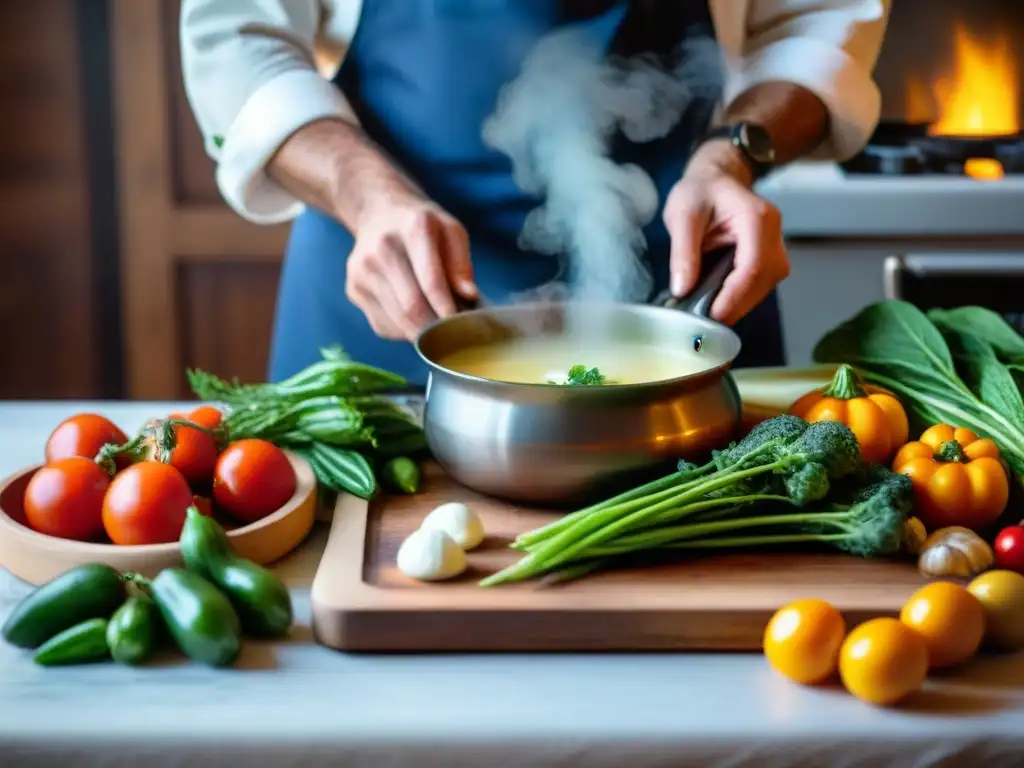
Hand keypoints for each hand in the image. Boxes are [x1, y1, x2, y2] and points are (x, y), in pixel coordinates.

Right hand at [346, 193, 476, 340]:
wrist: (378, 214)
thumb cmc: (423, 227)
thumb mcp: (451, 231)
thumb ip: (461, 263)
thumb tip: (468, 295)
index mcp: (413, 228)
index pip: (431, 280)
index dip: (448, 309)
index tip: (462, 328)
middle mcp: (382, 248)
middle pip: (411, 306)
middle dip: (436, 330)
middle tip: (453, 338)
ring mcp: (362, 270)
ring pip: (397, 321)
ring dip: (421, 334)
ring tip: (437, 330)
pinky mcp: (353, 289)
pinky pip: (383, 325)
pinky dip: (403, 331)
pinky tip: (413, 319)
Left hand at [662, 140, 789, 325]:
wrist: (718, 180)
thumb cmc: (701, 192)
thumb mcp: (683, 215)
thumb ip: (683, 251)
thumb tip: (682, 289)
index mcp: (757, 219)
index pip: (752, 268)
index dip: (732, 297)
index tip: (710, 318)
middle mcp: (775, 235)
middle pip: (761, 283)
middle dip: (732, 306)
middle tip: (701, 324)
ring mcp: (776, 249)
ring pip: (762, 289)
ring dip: (735, 304)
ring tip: (704, 313)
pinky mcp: (770, 260)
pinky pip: (758, 287)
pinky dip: (736, 298)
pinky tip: (714, 301)